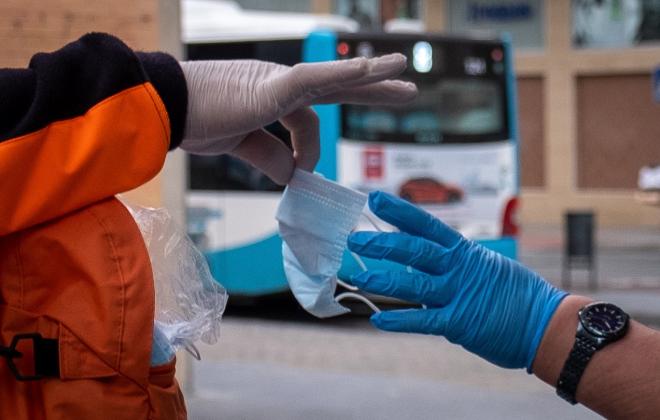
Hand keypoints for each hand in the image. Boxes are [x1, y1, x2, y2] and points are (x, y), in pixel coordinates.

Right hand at [180, 56, 416, 183]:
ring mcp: (277, 82)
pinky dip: (341, 73)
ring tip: (403, 70)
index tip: (301, 175)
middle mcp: (281, 84)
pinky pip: (312, 79)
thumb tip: (292, 175)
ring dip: (370, 74)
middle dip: (371, 88)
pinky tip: (369, 68)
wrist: (165, 109)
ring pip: (334, 77)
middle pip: (336, 85)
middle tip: (405, 89)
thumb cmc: (196, 121)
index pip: (309, 116)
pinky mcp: (271, 87)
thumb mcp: (239, 143)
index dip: (310, 150)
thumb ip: (269, 155)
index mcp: (273, 96)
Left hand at [347, 192, 567, 369]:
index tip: (375, 199)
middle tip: (354, 239)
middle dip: (382, 244)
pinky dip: (399, 321)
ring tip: (357, 277)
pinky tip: (378, 321)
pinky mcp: (459, 322)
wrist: (545, 325)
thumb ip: (456, 264)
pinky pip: (423, 320)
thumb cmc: (516, 295)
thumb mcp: (487, 266)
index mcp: (463, 251)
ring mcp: (457, 294)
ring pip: (412, 283)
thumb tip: (429, 263)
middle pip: (413, 251)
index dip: (399, 212)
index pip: (426, 225)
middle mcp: (457, 268)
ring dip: (382, 281)